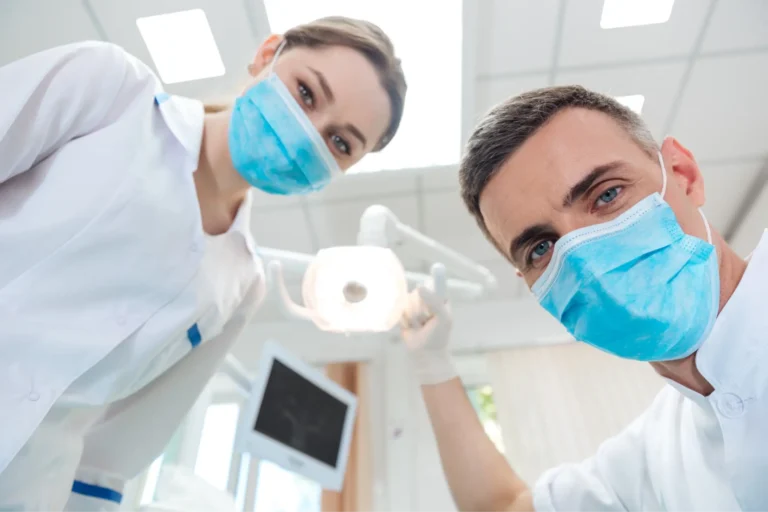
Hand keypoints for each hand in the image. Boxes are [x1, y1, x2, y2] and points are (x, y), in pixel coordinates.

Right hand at [400, 264, 457, 384]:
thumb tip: (418, 287)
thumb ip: (434, 302)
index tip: (427, 292)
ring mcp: (415, 306)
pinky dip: (405, 319)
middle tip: (426, 320)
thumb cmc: (438, 336)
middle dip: (420, 308)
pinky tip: (411, 327)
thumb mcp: (442, 318)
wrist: (425, 354)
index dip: (429, 286)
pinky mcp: (403, 313)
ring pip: (408, 301)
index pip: (433, 284)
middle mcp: (427, 299)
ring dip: (413, 316)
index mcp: (440, 298)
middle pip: (418, 292)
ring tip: (419, 326)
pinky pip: (400, 309)